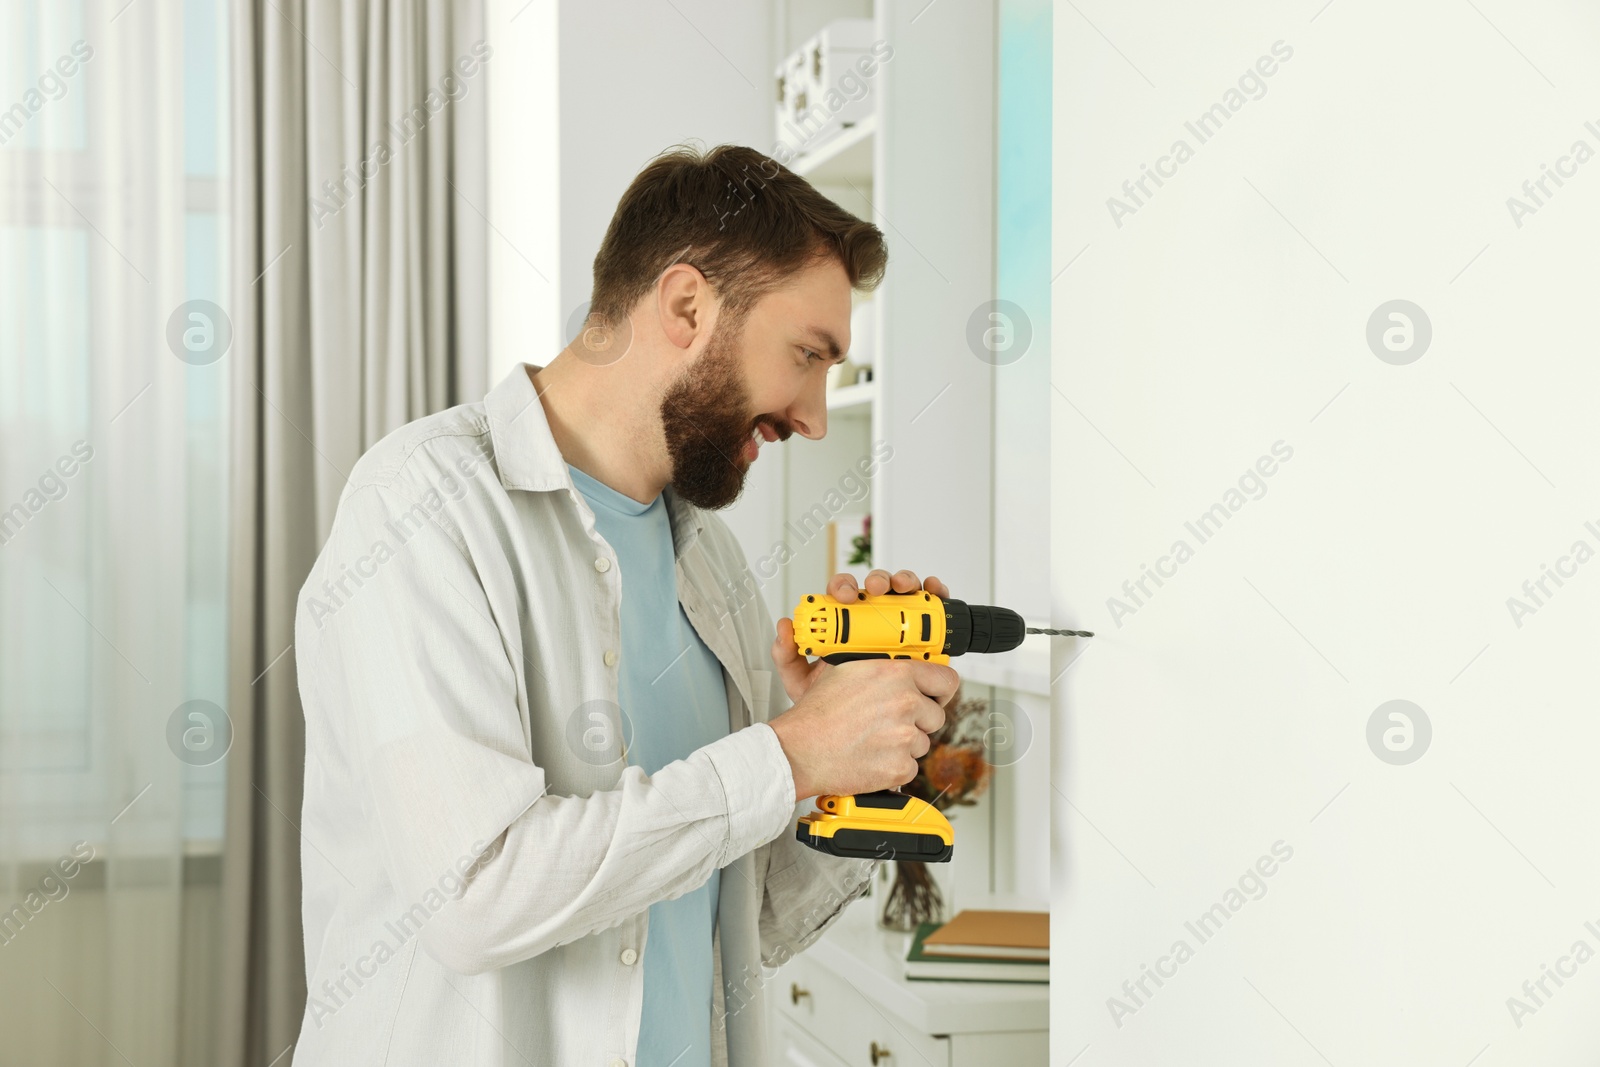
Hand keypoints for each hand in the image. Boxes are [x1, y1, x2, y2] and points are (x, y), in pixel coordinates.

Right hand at [768, 656, 959, 800]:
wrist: (799, 750)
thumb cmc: (817, 714)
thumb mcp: (845, 669)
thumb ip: (882, 664)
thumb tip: (904, 662)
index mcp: (895, 673)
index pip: (946, 680)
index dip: (940, 691)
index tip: (934, 697)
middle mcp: (904, 703)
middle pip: (936, 716)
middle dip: (918, 721)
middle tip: (889, 723)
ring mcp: (904, 736)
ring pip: (922, 743)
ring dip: (903, 745)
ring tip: (873, 739)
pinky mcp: (899, 766)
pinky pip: (911, 768)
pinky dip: (894, 767)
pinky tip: (871, 757)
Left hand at [770, 569, 952, 703]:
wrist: (864, 725)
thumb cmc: (836, 697)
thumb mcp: (804, 682)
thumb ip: (788, 657)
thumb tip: (784, 627)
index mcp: (845, 621)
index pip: (844, 594)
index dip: (843, 587)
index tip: (843, 595)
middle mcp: (873, 615)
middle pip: (877, 587)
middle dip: (878, 580)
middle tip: (875, 591)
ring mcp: (900, 619)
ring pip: (904, 590)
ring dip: (905, 581)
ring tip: (904, 589)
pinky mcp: (924, 628)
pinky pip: (931, 604)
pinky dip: (934, 592)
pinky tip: (934, 590)